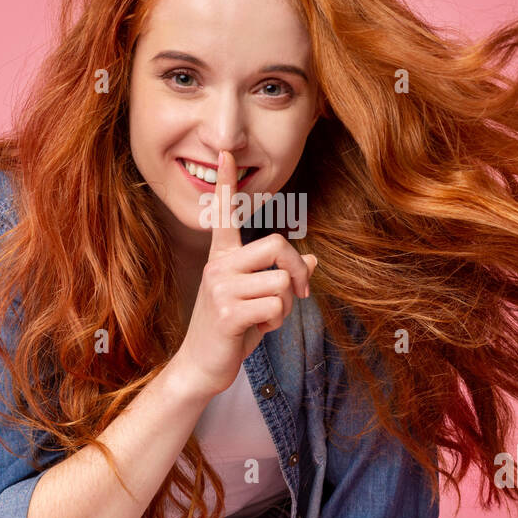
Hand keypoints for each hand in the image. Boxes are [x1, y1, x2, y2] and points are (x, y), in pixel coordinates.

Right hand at [172, 149, 317, 398]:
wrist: (202, 366)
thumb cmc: (231, 330)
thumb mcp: (257, 299)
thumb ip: (280, 277)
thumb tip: (314, 260)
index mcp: (223, 257)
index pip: (225, 214)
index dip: (227, 183)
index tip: (227, 152)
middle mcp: (219, 266)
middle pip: (278, 245)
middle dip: (298, 271)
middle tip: (299, 294)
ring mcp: (220, 287)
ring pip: (282, 282)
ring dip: (287, 308)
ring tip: (266, 319)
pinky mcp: (226, 311)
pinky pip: (275, 307)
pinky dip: (277, 324)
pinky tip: (257, 331)